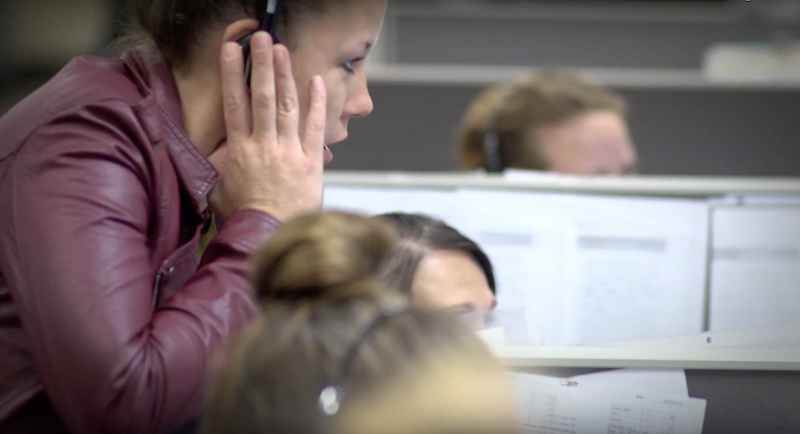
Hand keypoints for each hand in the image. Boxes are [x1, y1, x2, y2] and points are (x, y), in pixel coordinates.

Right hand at [208, 32, 326, 222]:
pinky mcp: (310, 162)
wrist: (269, 237)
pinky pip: (314, 127)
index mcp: (240, 151)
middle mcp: (264, 146)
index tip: (231, 50)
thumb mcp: (218, 189)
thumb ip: (218, 164)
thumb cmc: (244, 217)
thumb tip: (214, 149)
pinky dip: (316, 104)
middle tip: (263, 39)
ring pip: (286, 106)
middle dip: (262, 64)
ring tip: (283, 50)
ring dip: (285, 75)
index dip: (232, 74)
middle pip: (261, 97)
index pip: (234, 104)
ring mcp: (288, 152)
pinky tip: (317, 82)